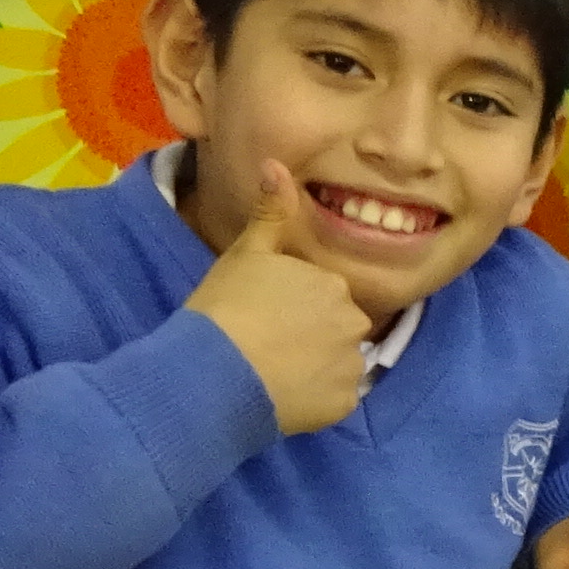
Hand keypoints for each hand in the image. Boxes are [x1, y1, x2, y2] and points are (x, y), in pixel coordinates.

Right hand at [185, 160, 374, 436]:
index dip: (291, 306)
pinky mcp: (345, 404)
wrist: (214, 372)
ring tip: (272, 370)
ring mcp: (352, 365)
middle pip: (336, 328)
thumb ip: (270, 212)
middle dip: (310, 335)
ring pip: (338, 364)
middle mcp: (354, 322)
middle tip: (266, 343)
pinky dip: (315, 399)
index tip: (262, 315)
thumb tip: (275, 164)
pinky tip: (283, 394)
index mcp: (334, 284)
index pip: (321, 296)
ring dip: (314, 368)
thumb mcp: (246, 253)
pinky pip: (335, 398)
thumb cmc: (226, 306)